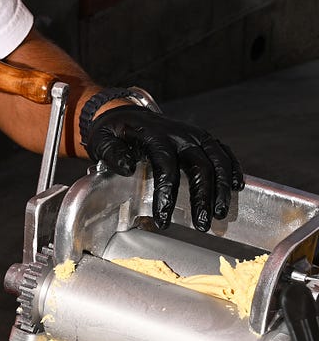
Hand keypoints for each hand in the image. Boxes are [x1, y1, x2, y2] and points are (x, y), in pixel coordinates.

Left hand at [85, 105, 243, 230]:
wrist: (127, 115)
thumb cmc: (115, 133)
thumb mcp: (103, 140)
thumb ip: (112, 153)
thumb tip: (127, 167)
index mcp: (154, 135)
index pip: (166, 166)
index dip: (167, 194)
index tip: (163, 221)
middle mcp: (179, 133)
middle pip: (200, 166)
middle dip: (203, 198)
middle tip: (202, 225)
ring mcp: (194, 134)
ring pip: (217, 160)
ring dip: (223, 188)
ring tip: (220, 214)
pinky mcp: (203, 138)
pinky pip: (223, 152)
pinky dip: (233, 168)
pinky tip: (237, 187)